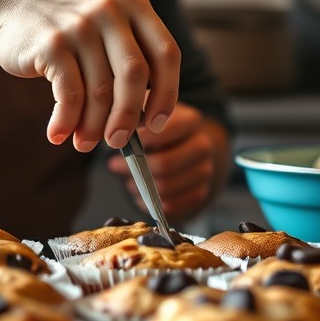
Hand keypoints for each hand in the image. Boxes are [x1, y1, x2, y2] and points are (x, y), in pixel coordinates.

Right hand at [0, 0, 179, 152]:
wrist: (7, 6)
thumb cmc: (66, 27)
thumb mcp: (105, 25)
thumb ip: (129, 58)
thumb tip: (144, 120)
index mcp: (134, 4)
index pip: (167, 54)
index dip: (167, 94)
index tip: (156, 124)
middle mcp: (110, 11)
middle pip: (136, 76)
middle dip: (129, 117)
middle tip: (118, 142)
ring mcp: (80, 26)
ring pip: (101, 91)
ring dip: (94, 126)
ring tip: (84, 143)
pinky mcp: (51, 44)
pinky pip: (69, 95)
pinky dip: (67, 121)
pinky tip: (59, 134)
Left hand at [105, 103, 225, 222]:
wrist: (190, 149)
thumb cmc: (162, 129)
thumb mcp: (151, 114)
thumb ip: (135, 120)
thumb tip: (115, 135)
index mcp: (191, 121)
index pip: (165, 130)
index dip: (140, 139)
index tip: (119, 141)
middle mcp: (202, 146)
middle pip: (165, 163)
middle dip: (136, 167)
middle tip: (115, 164)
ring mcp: (204, 172)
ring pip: (165, 187)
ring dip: (140, 187)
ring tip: (128, 180)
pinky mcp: (199, 195)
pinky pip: (170, 206)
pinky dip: (150, 203)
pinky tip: (140, 194)